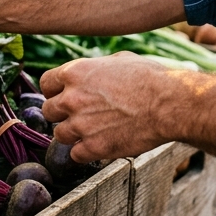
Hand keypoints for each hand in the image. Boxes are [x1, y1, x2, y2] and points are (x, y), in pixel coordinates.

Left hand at [40, 53, 179, 162]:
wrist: (169, 104)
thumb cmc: (150, 78)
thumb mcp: (119, 60)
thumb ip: (94, 68)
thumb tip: (89, 73)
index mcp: (75, 73)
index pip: (46, 84)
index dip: (56, 91)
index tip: (66, 96)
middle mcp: (71, 98)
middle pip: (49, 111)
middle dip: (63, 114)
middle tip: (82, 115)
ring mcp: (80, 125)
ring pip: (60, 135)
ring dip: (74, 134)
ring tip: (94, 131)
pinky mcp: (93, 148)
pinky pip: (75, 155)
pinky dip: (86, 152)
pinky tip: (101, 144)